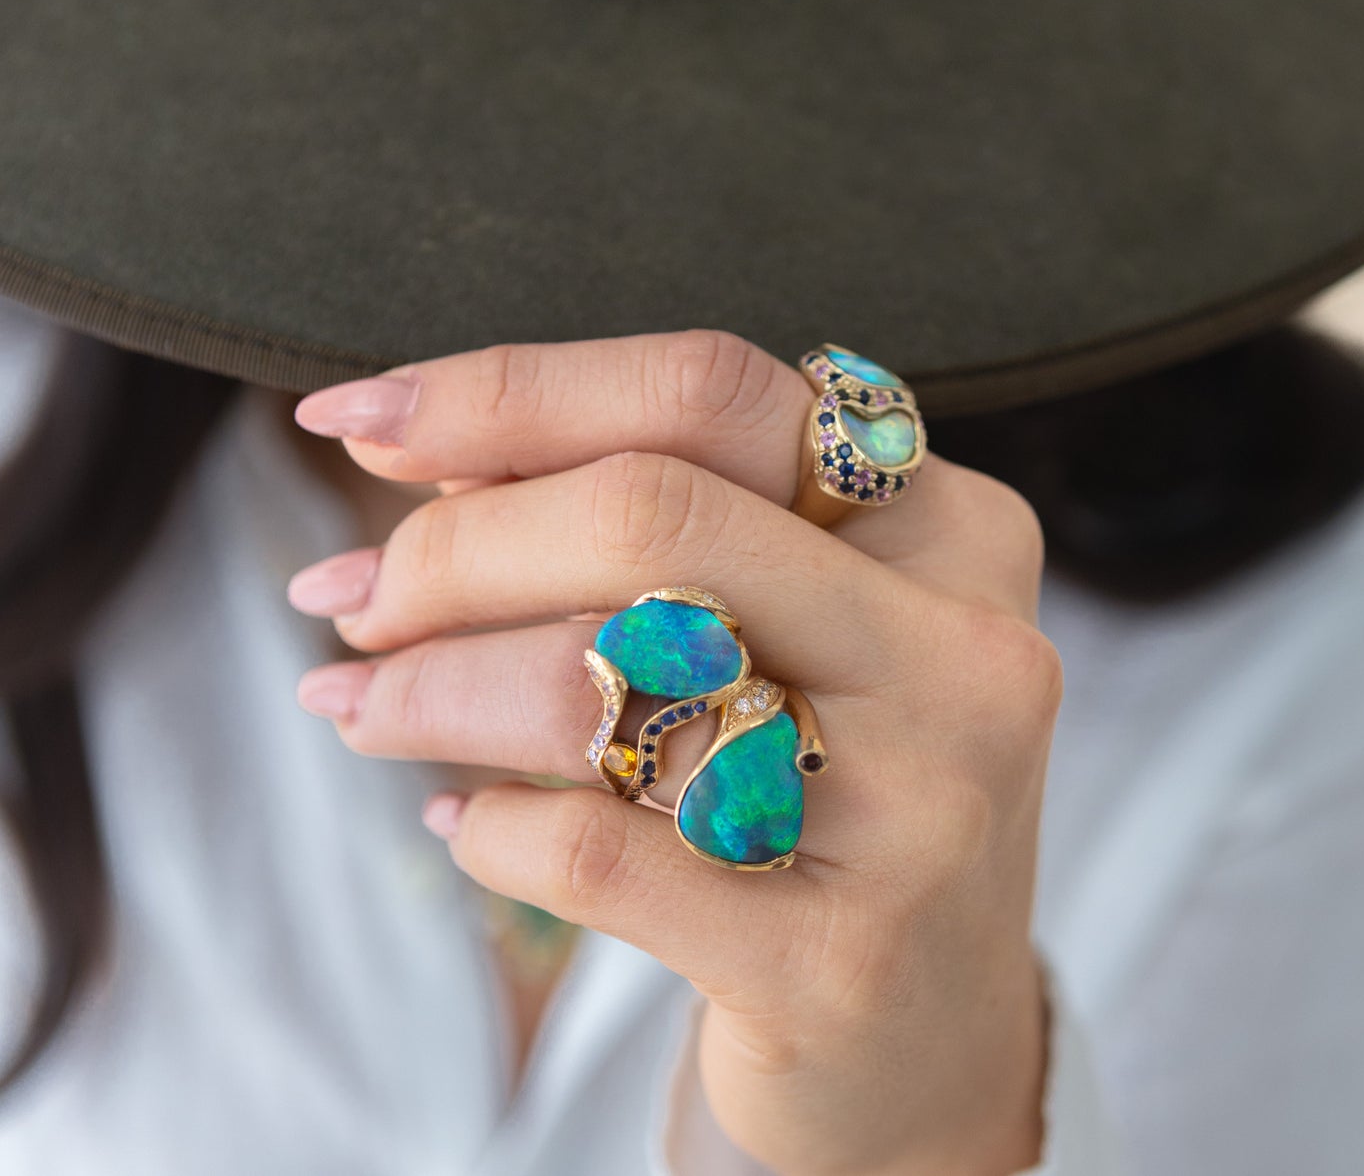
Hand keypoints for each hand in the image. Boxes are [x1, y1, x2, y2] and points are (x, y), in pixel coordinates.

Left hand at [287, 330, 1057, 1175]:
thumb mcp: (794, 624)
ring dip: (429, 682)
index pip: (708, 396)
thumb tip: (432, 455)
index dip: (513, 390)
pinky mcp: (841, 957)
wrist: (931, 1026)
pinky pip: (590, 851)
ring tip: (358, 699)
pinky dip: (488, 825)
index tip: (361, 417)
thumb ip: (656, 524)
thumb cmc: (836, 783)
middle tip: (351, 594)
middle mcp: (959, 648)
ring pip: (602, 683)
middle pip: (646, 515)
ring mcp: (920, 805)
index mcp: (947, 528)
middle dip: (451, 546)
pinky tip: (468, 820)